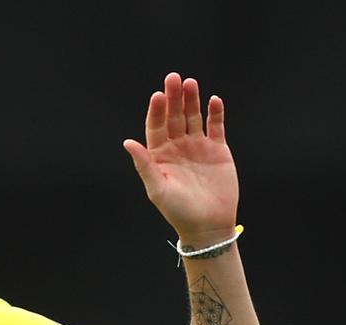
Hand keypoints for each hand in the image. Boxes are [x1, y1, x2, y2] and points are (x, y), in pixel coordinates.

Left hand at [123, 73, 238, 244]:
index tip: (157, 95)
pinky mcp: (218, 149)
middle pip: (175, 116)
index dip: (156, 111)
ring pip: (194, 117)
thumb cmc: (179, 211)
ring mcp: (198, 146)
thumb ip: (144, 165)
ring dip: (193, 100)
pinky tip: (214, 100)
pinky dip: (216, 113)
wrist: (208, 225)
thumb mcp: (158, 189)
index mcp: (160, 155)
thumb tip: (127, 142)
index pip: (156, 127)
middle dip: (174, 98)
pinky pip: (216, 126)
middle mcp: (178, 146)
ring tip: (191, 83)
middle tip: (173, 78)